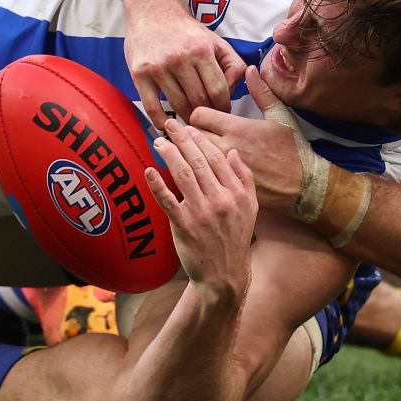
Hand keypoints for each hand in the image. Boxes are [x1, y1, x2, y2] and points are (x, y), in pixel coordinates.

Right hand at [127, 13, 247, 132]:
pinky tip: (167, 124)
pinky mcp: (140, 74)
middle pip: (199, 101)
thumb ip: (232, 64)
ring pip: (178, 105)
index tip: (222, 112)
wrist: (153, 11)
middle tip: (207, 120)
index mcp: (202, 50)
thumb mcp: (215, 41)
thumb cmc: (186, 30)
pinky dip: (161, 121)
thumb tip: (234, 90)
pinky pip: (152, 107)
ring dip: (186, 118)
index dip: (223, 107)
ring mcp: (158, 67)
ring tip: (190, 122)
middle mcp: (180, 59)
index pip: (218, 91)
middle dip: (206, 115)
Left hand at [144, 119, 256, 302]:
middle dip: (182, 139)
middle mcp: (220, 200)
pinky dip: (158, 184)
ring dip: (169, 154)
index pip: (217, 158)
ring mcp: (201, 213)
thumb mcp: (251, 208)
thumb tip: (233, 152)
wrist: (224, 275)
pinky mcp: (184, 226)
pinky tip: (150, 170)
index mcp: (236, 193)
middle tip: (169, 124)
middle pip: (198, 162)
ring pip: (183, 176)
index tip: (188, 127)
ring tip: (159, 141)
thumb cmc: (235, 239)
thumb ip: (245, 178)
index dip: (201, 140)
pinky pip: (168, 201)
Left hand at [186, 64, 306, 213]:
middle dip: (189, 134)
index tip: (203, 118)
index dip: (198, 115)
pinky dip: (198, 176)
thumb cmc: (293, 149)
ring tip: (190, 152)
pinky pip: (201, 180)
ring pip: (192, 159)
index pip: (197, 115)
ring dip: (190, 155)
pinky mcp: (226, 189)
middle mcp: (226, 147)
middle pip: (190, 137)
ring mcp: (224, 170)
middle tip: (193, 134)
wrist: (304, 185)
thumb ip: (261, 91)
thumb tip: (249, 69)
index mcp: (236, 127)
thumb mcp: (280, 115)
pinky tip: (201, 174)